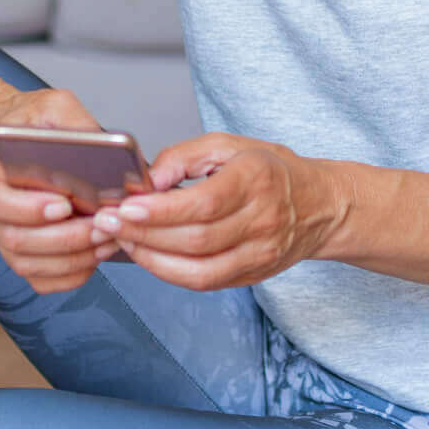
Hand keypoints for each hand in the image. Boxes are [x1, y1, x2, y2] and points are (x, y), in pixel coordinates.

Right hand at [0, 86, 122, 293]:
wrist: (16, 139)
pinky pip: (42, 280)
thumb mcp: (54, 107)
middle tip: (103, 225)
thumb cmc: (32, 124)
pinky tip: (96, 256)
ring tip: (108, 239)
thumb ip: (75, 123)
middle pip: (18, 241)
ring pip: (31, 265)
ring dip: (74, 259)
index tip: (64, 204)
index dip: (28, 209)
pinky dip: (71, 276)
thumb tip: (108, 153)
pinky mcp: (26, 255)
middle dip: (66, 238)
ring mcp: (7, 238)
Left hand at [91, 133, 343, 290]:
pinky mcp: (253, 275)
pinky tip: (148, 256)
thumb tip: (148, 180)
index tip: (125, 207)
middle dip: (144, 234)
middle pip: (196, 240)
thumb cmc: (269, 171)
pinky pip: (205, 283)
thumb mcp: (229, 145)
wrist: (319, 206)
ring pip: (199, 270)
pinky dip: (170, 273)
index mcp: (257, 180)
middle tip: (108, 223)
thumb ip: (183, 156)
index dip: (161, 210)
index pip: (205, 204)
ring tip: (123, 241)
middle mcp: (263, 220)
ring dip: (152, 259)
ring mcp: (260, 253)